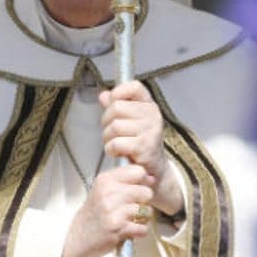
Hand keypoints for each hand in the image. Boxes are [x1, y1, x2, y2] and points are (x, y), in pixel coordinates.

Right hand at [60, 163, 155, 256]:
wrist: (77, 240)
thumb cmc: (93, 216)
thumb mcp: (102, 191)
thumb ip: (125, 182)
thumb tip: (151, 178)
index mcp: (104, 180)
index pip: (138, 171)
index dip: (143, 182)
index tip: (137, 190)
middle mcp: (108, 193)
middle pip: (146, 192)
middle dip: (144, 202)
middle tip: (133, 208)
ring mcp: (112, 211)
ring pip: (147, 211)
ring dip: (142, 218)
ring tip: (130, 220)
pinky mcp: (117, 229)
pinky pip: (143, 228)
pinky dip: (139, 232)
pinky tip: (129, 231)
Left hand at [101, 82, 182, 215]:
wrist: (152, 169)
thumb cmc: (138, 144)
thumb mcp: (128, 122)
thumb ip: (115, 106)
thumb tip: (103, 95)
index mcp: (149, 105)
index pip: (134, 86)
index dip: (119, 92)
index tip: (113, 103)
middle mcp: (152, 115)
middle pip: (116, 108)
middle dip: (106, 122)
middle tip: (111, 133)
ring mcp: (150, 130)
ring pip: (114, 126)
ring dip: (107, 138)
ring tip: (115, 144)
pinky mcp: (144, 147)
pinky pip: (116, 142)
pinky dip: (111, 149)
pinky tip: (118, 152)